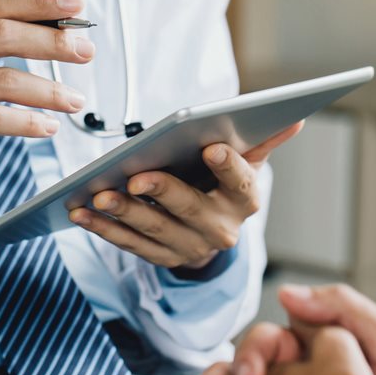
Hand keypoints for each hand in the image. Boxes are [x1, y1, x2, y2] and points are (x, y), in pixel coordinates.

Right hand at [0, 0, 95, 187]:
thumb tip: (41, 25)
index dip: (39, 0)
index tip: (75, 4)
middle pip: (5, 34)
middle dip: (54, 40)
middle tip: (85, 50)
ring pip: (6, 79)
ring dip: (49, 90)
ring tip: (74, 100)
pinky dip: (27, 122)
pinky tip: (47, 127)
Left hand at [67, 122, 302, 269]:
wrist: (213, 234)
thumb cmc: (224, 186)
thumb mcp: (247, 164)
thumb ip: (263, 140)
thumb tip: (294, 116)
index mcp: (244, 200)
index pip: (239, 183)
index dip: (227, 166)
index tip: (211, 146)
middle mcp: (220, 229)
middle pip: (189, 208)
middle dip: (161, 192)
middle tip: (136, 176)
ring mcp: (189, 247)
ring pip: (154, 229)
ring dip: (124, 212)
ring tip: (99, 194)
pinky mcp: (161, 258)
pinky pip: (129, 245)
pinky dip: (104, 228)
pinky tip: (81, 211)